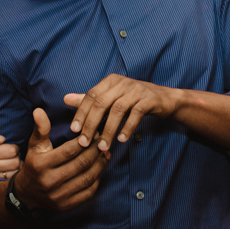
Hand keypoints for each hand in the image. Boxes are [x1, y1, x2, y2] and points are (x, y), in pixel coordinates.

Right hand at [0, 129, 19, 194]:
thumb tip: (2, 138)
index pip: (11, 150)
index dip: (15, 146)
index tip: (11, 145)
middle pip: (15, 161)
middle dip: (18, 156)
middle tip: (14, 153)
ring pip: (14, 172)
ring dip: (17, 166)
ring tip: (13, 161)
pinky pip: (8, 180)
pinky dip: (13, 174)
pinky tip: (10, 169)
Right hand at [12, 108, 109, 212]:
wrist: (27, 194)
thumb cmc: (34, 164)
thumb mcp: (35, 145)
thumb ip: (40, 128)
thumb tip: (39, 110)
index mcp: (41, 164)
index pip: (69, 150)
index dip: (84, 141)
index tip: (94, 132)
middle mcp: (49, 181)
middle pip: (80, 164)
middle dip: (95, 151)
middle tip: (104, 141)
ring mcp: (58, 196)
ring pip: (86, 178)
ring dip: (100, 165)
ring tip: (105, 153)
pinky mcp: (66, 206)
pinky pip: (87, 193)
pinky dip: (96, 181)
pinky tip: (99, 170)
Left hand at [65, 74, 183, 151]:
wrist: (164, 99)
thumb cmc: (133, 99)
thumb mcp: (111, 98)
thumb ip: (89, 100)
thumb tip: (65, 99)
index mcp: (110, 81)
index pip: (90, 96)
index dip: (81, 113)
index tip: (74, 130)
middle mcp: (122, 82)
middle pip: (101, 102)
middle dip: (91, 124)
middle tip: (84, 143)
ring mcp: (136, 90)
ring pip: (117, 110)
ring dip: (108, 130)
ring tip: (103, 147)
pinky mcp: (149, 99)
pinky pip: (136, 114)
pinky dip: (127, 127)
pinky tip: (121, 140)